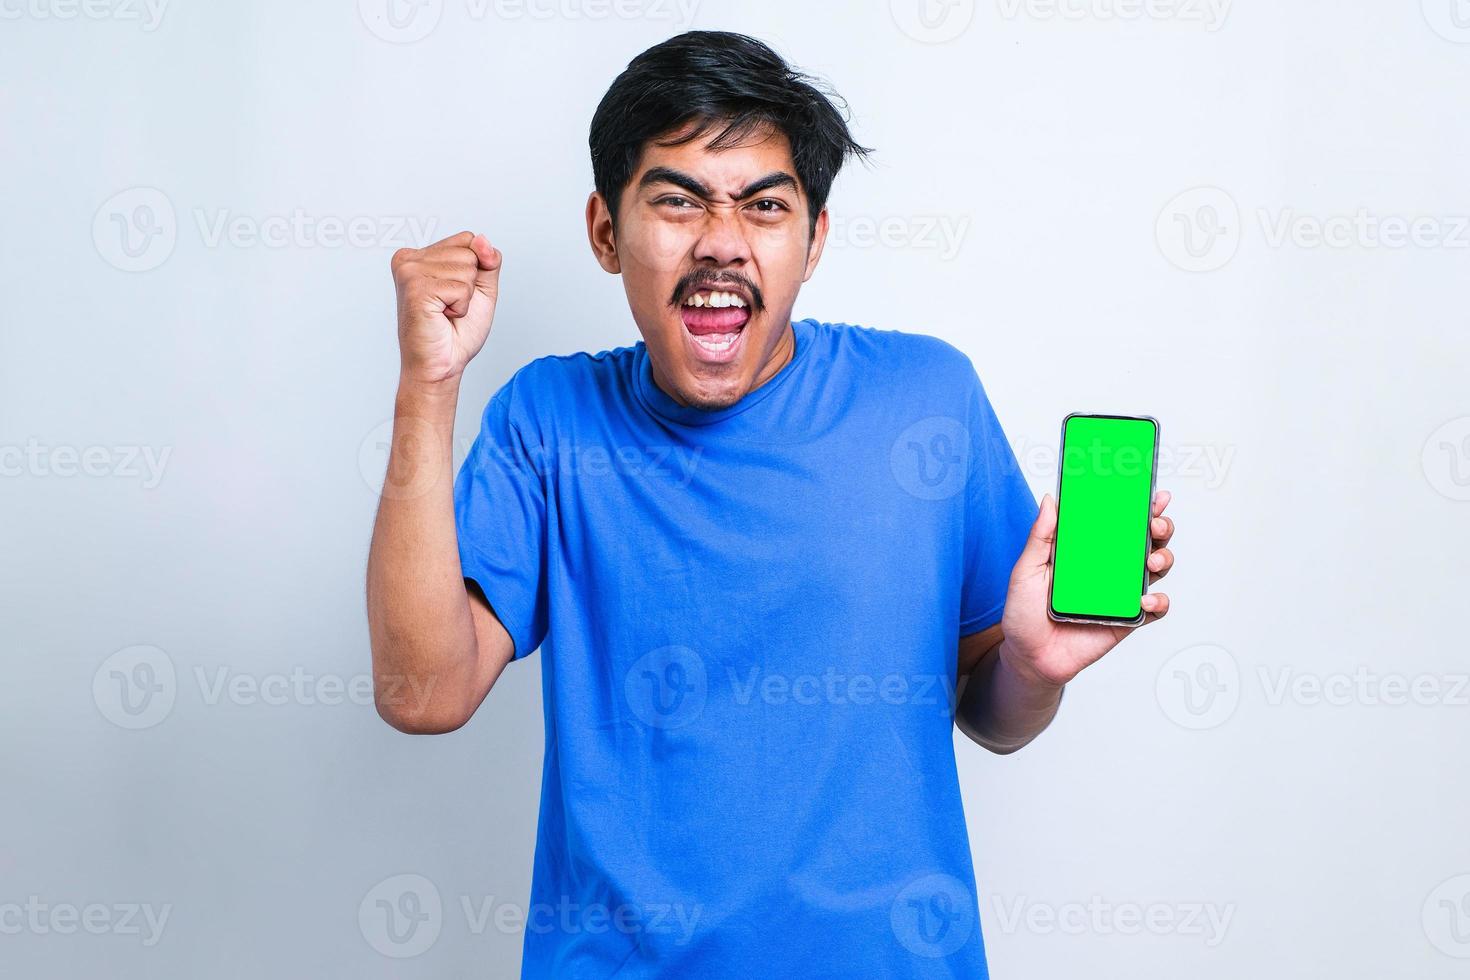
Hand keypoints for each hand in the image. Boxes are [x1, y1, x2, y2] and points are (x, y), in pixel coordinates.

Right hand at [391, 231, 502, 385]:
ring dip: (465, 297)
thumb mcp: (481, 289)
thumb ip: (487, 261)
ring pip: (467, 269)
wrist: (442, 365)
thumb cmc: (457, 331)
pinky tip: (442, 316)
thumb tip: (482, 239)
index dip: (476, 269)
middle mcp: (409, 259)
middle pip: (469, 252)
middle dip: (470, 284)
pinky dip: (460, 307)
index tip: (456, 292)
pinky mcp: (415, 289)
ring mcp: (409, 272)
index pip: (468, 239)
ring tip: (445, 311)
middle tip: (450, 306)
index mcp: (419, 255)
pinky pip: (461, 288)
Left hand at [997, 490, 1175, 689]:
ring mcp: (1121, 592)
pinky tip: (1145, 600)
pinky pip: (1155, 609)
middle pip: (1146, 540)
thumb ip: (1040, 537)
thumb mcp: (1027, 570)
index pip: (1118, 521)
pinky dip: (1158, 602)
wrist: (1029, 657)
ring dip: (1163, 558)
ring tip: (1152, 560)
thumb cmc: (1025, 612)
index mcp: (1088, 550)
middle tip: (1154, 523)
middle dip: (1160, 526)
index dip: (1139, 506)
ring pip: (1157, 569)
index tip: (1152, 493)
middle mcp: (1109, 567)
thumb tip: (1051, 499)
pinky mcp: (1127, 619)